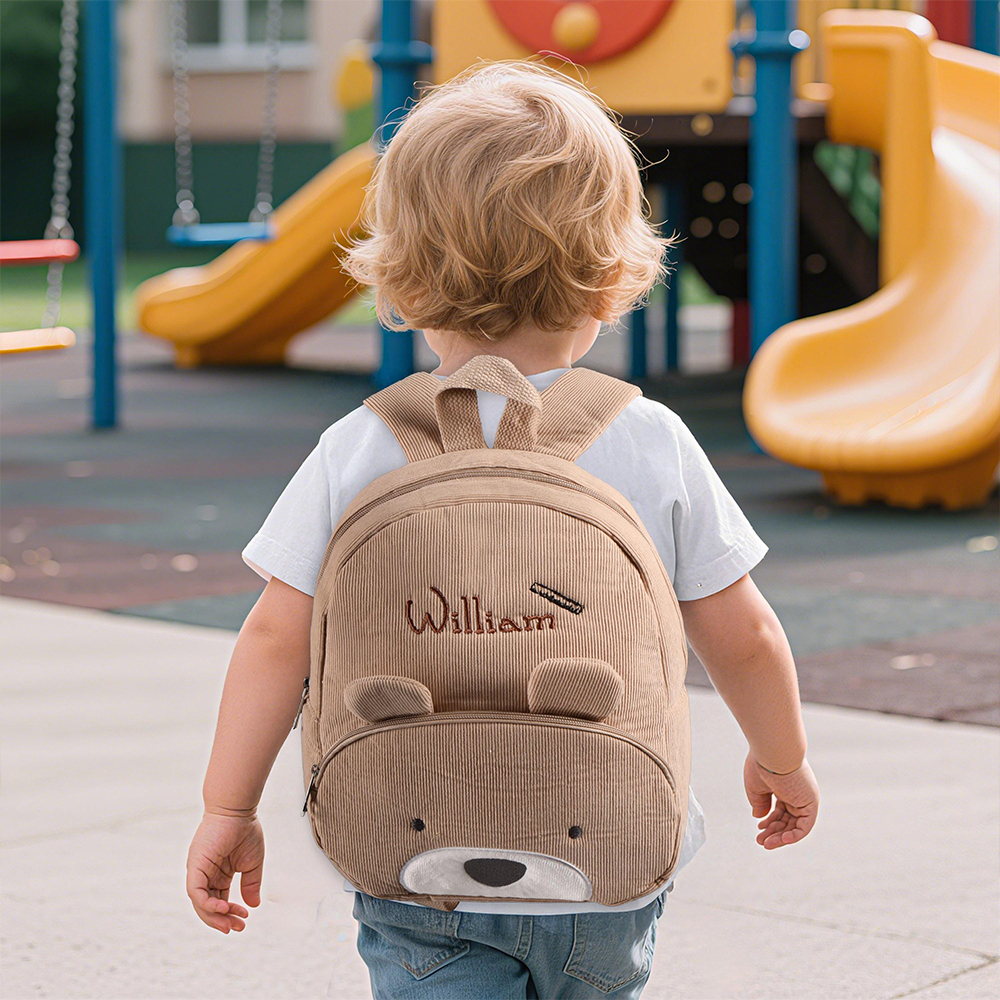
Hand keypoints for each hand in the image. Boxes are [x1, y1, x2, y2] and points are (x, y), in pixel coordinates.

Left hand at [186, 811, 263, 932]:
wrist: (238, 808)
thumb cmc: (245, 829)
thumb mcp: (252, 863)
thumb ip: (251, 884)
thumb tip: (253, 906)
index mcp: (217, 873)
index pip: (219, 901)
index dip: (230, 913)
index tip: (244, 920)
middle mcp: (205, 874)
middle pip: (207, 906)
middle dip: (222, 920)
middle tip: (238, 928)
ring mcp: (198, 870)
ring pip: (200, 903)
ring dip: (214, 916)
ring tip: (231, 922)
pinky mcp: (195, 866)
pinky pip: (196, 891)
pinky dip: (207, 903)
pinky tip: (223, 908)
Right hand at [744, 753, 818, 848]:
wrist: (773, 751)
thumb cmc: (762, 764)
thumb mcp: (756, 787)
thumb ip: (759, 802)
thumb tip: (760, 817)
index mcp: (785, 786)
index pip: (780, 809)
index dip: (769, 820)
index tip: (758, 826)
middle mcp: (798, 793)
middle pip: (787, 819)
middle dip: (773, 831)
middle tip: (760, 841)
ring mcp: (805, 798)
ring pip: (795, 825)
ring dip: (781, 837)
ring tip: (766, 844)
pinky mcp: (811, 803)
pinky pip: (805, 826)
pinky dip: (794, 835)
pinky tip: (781, 840)